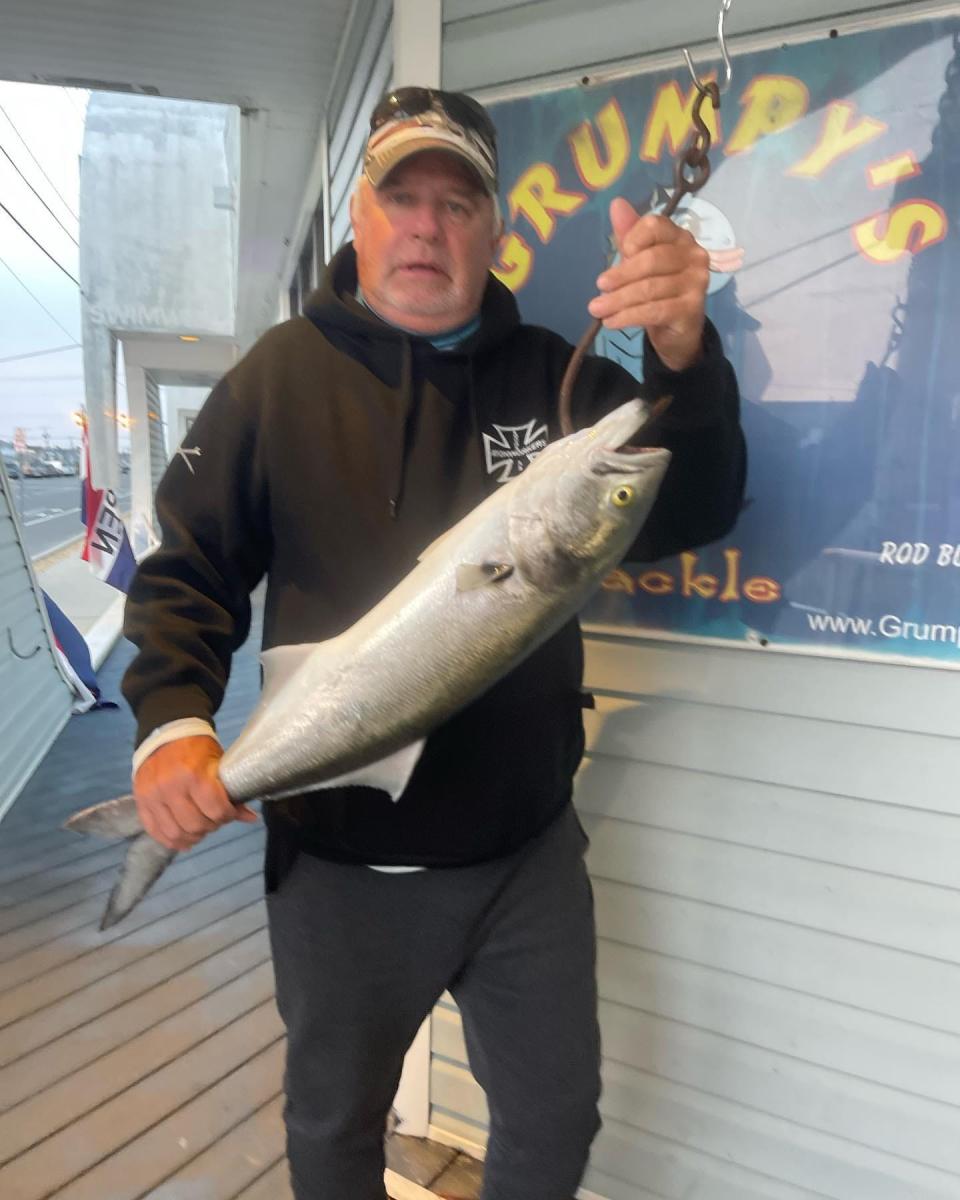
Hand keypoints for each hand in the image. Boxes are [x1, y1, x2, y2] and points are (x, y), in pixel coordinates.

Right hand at [133, 735, 256, 850]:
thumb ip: (232, 791)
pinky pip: (155, 832)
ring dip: (192, 836)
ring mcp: (152, 796)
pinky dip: (171, 840)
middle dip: (211, 826)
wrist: (165, 733)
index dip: (227, 815)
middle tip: (215, 819)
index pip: (215, 810)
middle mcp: (169, 787)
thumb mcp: (219, 763)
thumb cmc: (197, 748)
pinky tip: (184, 837)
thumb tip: (251, 818)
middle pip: (195, 825)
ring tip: (201, 828)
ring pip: (175, 833)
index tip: (229, 811)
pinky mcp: (141, 802)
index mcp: (192, 774)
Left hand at [588, 198, 708, 371]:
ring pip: (650, 288)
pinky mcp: (693, 308)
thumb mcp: (639, 262)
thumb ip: (629, 236)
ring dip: (618, 300)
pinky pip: (654, 311)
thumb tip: (616, 203)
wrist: (677, 331)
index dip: (633, 239)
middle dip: (621, 275)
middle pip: (651, 259)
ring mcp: (697, 282)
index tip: (619, 255)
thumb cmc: (657, 291)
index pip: (655, 225)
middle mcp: (694, 255)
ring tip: (597, 309)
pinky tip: (612, 322)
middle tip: (599, 287)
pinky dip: (629, 316)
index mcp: (679, 237)